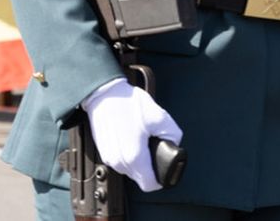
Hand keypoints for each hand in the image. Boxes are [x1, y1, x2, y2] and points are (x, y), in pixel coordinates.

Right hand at [80, 77, 182, 191]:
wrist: (104, 94)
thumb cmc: (128, 103)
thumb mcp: (159, 116)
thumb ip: (173, 134)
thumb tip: (174, 143)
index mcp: (135, 157)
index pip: (150, 184)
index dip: (161, 177)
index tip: (163, 165)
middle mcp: (120, 162)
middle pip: (141, 178)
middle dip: (150, 166)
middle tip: (153, 146)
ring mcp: (110, 158)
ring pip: (130, 171)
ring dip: (138, 161)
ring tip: (141, 140)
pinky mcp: (104, 152)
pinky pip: (121, 162)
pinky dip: (128, 155)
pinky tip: (130, 138)